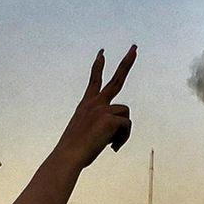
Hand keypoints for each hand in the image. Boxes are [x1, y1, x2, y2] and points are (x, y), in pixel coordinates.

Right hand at [54, 46, 136, 168]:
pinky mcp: (110, 119)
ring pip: (125, 115)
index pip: (94, 80)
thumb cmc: (74, 150)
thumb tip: (114, 132)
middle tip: (134, 48)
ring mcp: (102, 109)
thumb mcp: (85, 134)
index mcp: (86, 104)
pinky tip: (113, 147)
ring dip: (122, 131)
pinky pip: (126, 127)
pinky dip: (123, 139)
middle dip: (127, 62)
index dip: (99, 66)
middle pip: (116, 80)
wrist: (69, 155)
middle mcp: (94, 103)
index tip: (102, 52)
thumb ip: (99, 127)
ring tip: (111, 143)